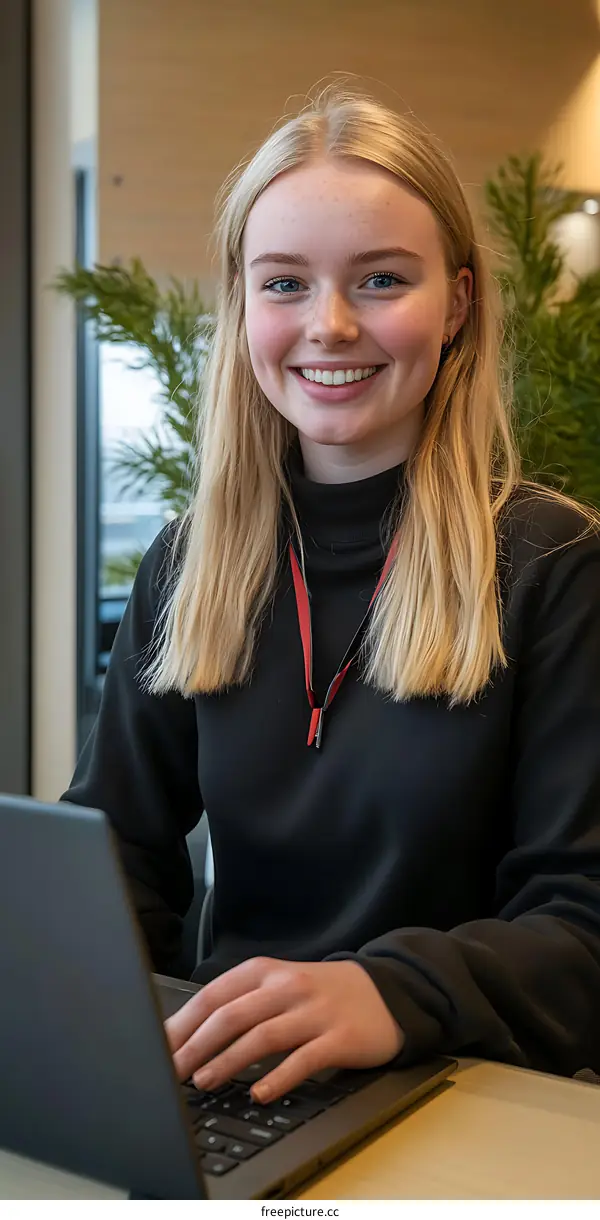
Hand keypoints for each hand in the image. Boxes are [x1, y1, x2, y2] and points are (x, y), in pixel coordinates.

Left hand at [165, 956, 403, 1103]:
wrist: (385, 991)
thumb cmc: (321, 994)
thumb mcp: (281, 985)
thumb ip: (243, 1003)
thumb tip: (190, 1035)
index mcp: (266, 972)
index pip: (214, 995)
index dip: (183, 1023)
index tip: (160, 1048)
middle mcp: (287, 987)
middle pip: (231, 1015)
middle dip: (196, 1046)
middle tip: (172, 1072)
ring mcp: (313, 1012)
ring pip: (262, 1036)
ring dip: (228, 1061)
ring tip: (204, 1082)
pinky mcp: (338, 1038)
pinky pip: (303, 1059)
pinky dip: (277, 1077)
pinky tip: (259, 1093)